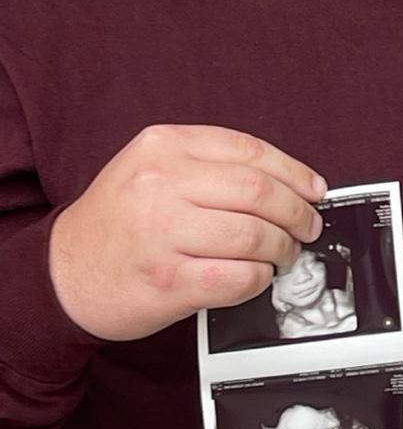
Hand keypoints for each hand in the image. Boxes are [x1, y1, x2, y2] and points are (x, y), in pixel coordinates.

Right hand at [49, 125, 325, 340]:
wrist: (62, 273)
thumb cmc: (120, 222)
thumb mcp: (151, 169)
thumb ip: (212, 166)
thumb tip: (293, 182)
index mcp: (162, 147)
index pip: (250, 151)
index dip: (294, 173)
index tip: (314, 190)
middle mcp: (160, 185)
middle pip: (260, 192)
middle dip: (297, 213)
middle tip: (307, 228)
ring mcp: (161, 234)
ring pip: (255, 235)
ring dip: (283, 249)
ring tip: (283, 254)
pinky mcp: (167, 280)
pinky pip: (238, 277)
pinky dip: (260, 278)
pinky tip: (256, 276)